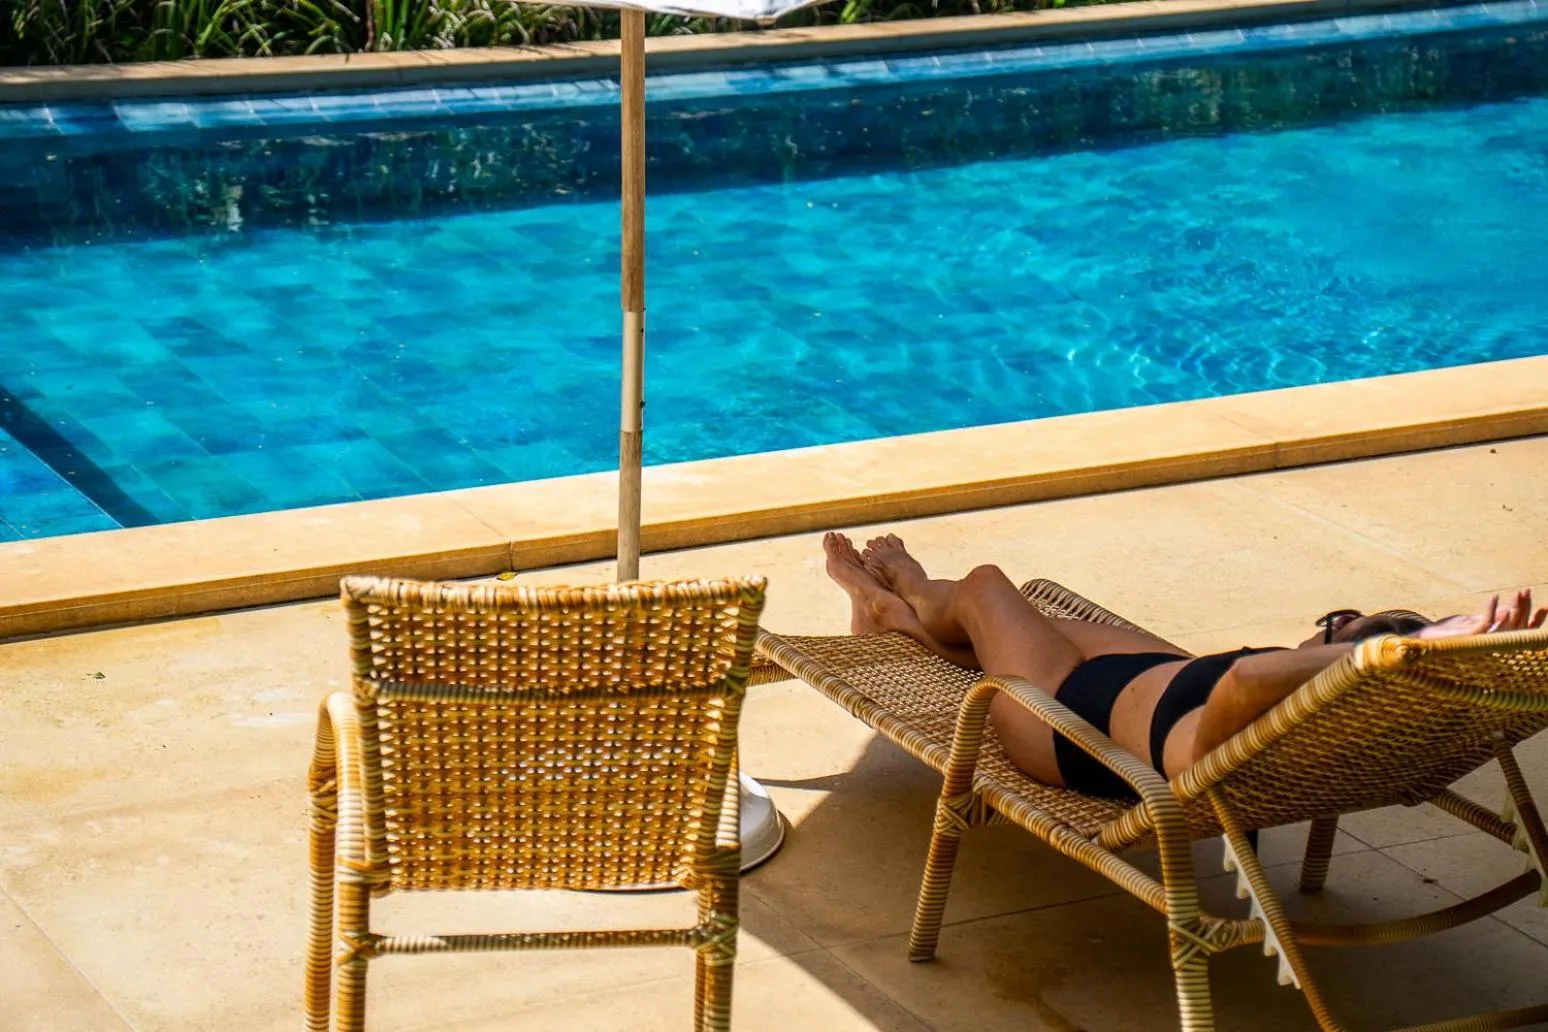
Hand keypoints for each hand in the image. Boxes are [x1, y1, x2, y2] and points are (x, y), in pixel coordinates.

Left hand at [1414, 590, 1546, 639]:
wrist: (1424, 641)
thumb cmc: (1448, 633)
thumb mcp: (1472, 622)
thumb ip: (1491, 619)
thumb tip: (1509, 610)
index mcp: (1496, 642)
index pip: (1523, 633)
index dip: (1536, 621)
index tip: (1546, 607)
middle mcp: (1492, 646)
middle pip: (1517, 628)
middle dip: (1525, 608)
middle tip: (1526, 590)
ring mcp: (1482, 643)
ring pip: (1507, 626)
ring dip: (1515, 608)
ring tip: (1519, 591)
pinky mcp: (1470, 639)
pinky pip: (1486, 624)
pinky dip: (1492, 609)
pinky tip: (1494, 596)